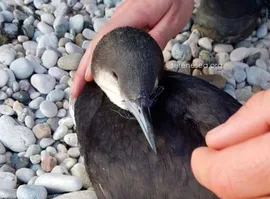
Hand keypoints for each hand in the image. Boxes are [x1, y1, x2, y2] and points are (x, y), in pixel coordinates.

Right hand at [71, 0, 193, 97]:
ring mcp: (120, 20)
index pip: (104, 41)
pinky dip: (99, 57)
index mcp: (129, 17)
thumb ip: (157, 38)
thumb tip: (143, 64)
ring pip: (99, 44)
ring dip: (89, 64)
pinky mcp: (125, 22)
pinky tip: (100, 70)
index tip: (86, 80)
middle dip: (83, 68)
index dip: (93, 62)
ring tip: (84, 86)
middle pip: (95, 45)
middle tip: (76, 91)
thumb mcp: (172, 19)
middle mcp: (120, 18)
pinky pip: (107, 42)